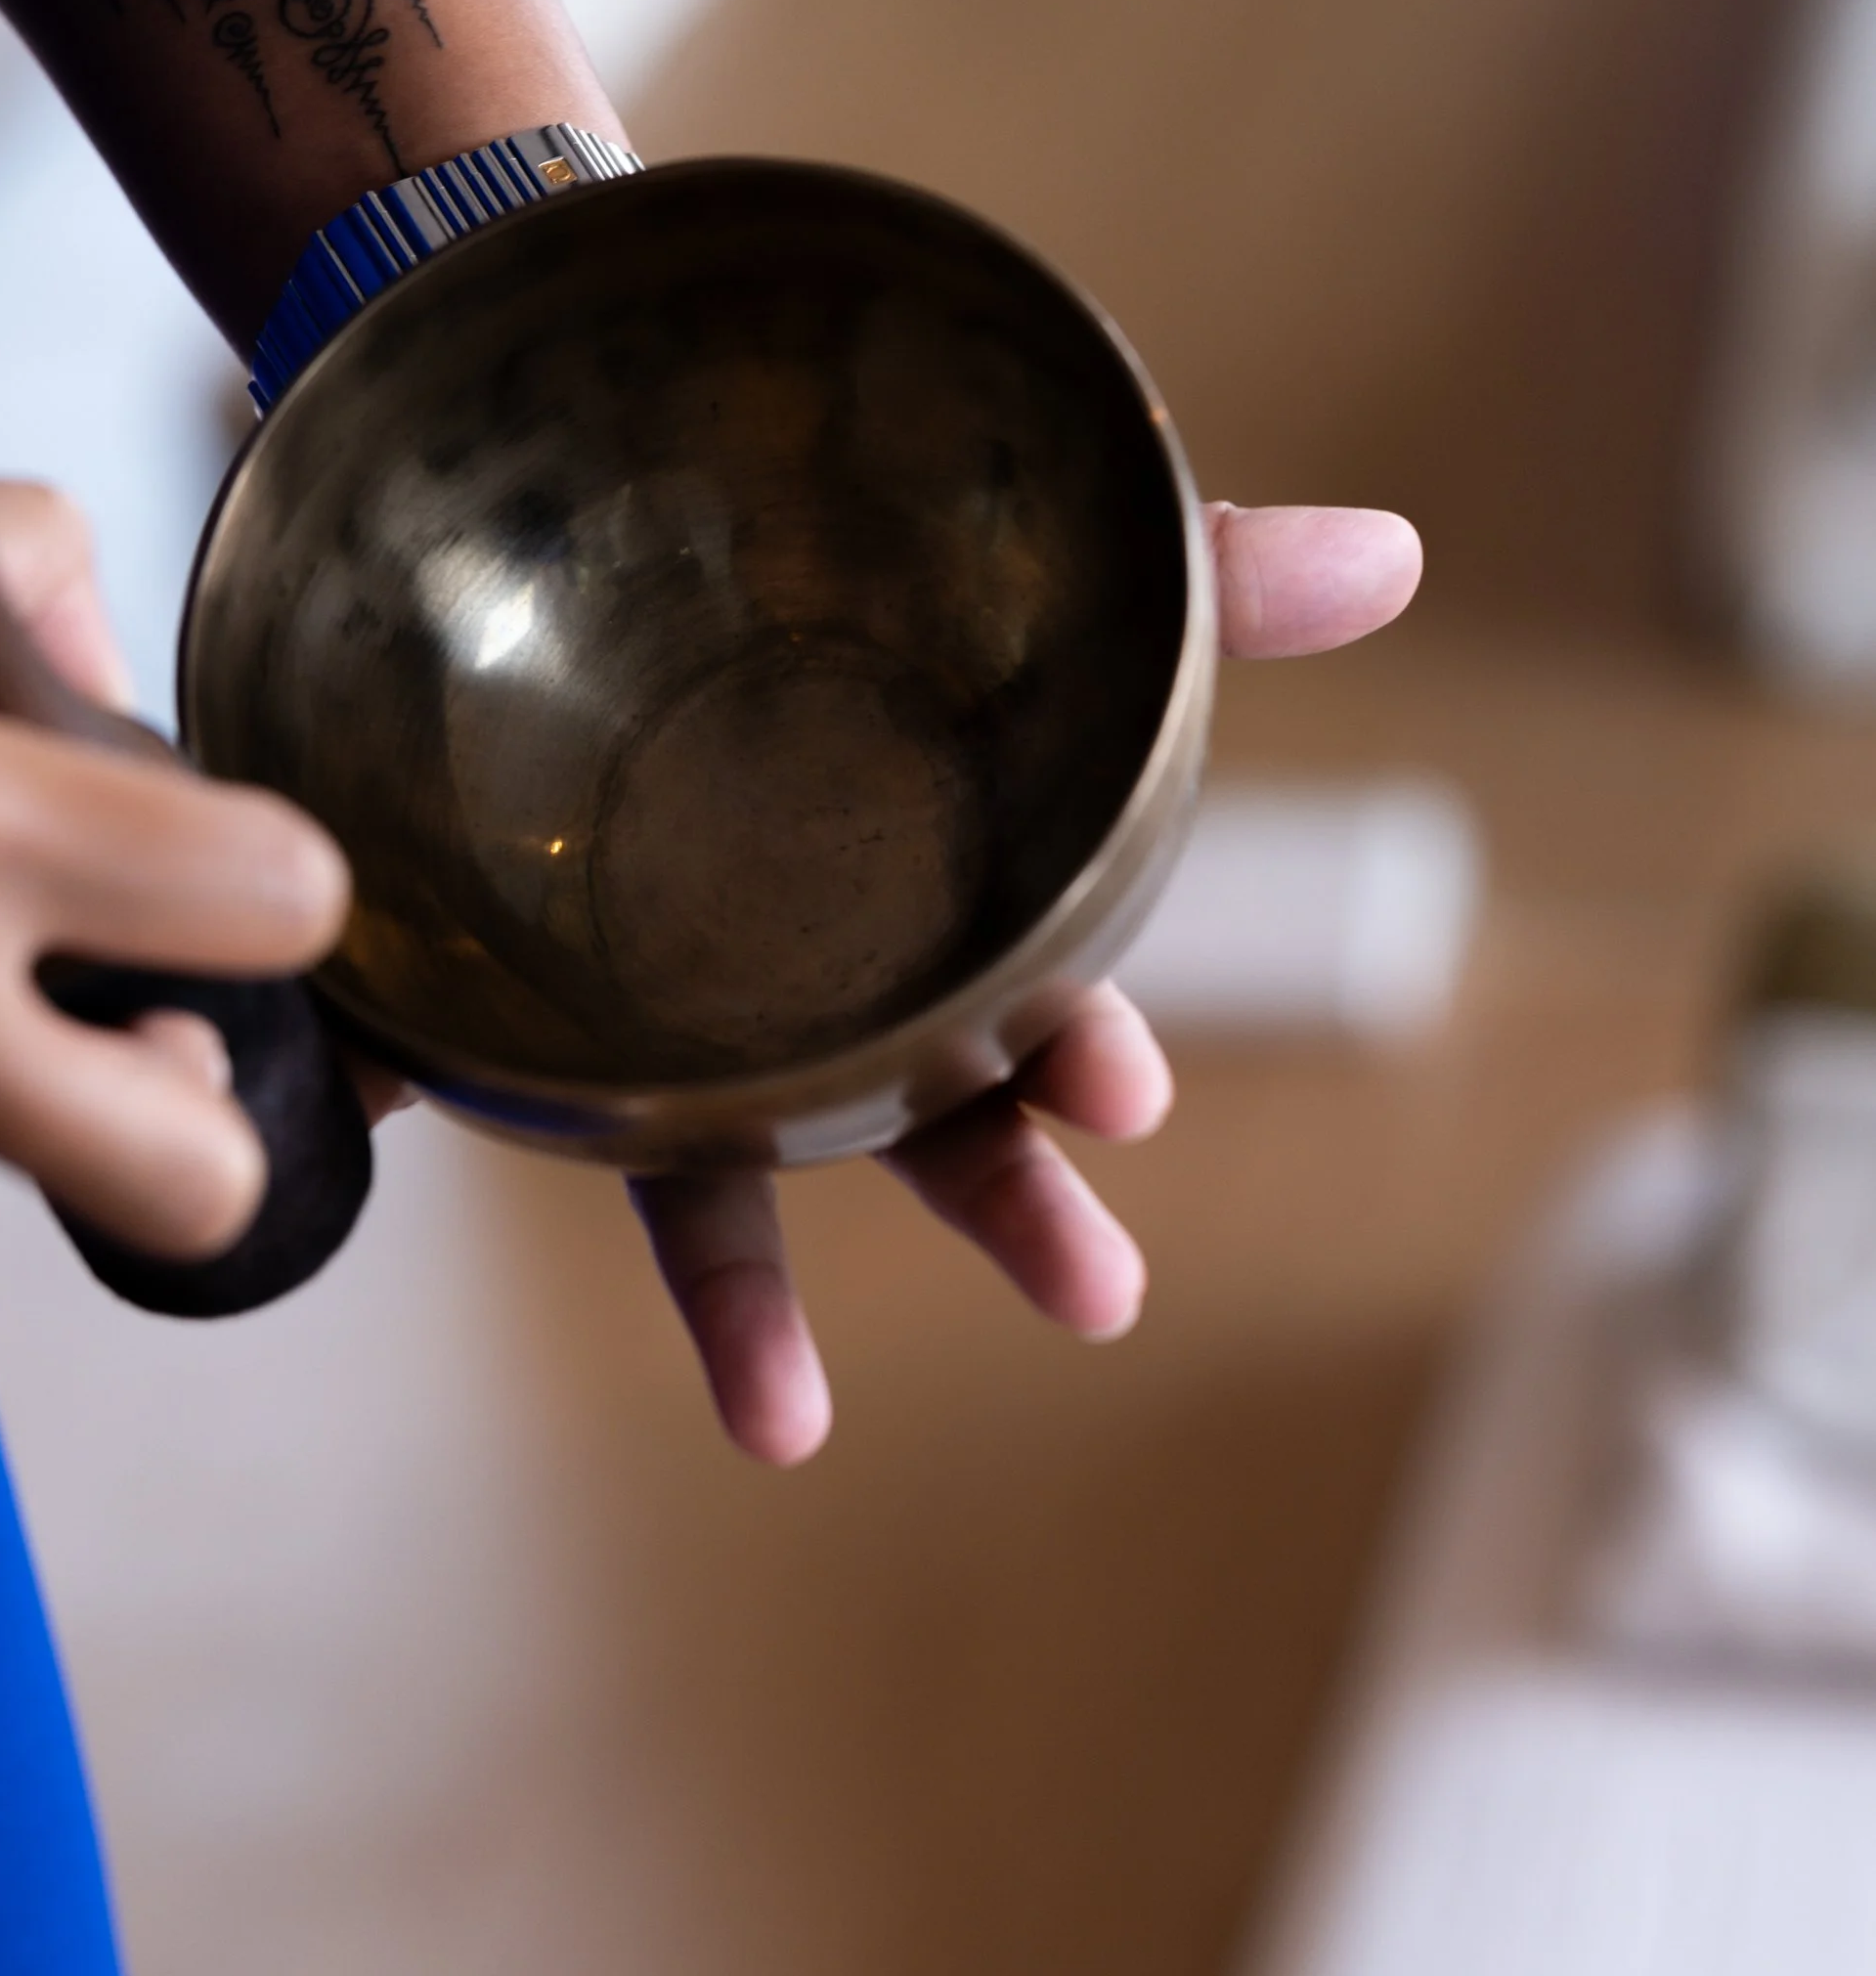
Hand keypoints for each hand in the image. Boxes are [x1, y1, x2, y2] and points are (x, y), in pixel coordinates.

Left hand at [630, 504, 1424, 1465]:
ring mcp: (735, 1024)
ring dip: (799, 1306)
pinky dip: (726, 1313)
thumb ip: (1193, 577)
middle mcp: (861, 970)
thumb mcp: (1016, 581)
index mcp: (964, 887)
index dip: (1085, 1050)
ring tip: (799, 1420)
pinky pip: (668, 1194)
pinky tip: (768, 1416)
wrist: (582, 581)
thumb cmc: (832, 598)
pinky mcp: (602, 1051)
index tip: (1120, 1101)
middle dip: (1017, 1202)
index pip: (1046, 991)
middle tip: (1095, 1288)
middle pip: (951, 1108)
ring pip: (810, 1168)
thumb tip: (1394, 555)